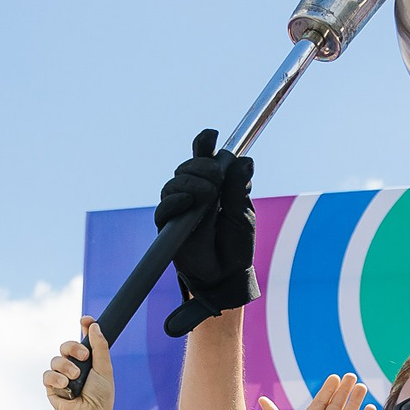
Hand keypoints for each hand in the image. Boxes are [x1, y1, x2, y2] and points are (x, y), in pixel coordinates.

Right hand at [45, 319, 113, 409]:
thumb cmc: (101, 397)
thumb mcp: (104, 369)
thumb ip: (100, 347)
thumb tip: (94, 325)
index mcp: (89, 360)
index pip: (85, 338)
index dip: (85, 326)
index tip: (85, 320)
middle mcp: (75, 366)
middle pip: (66, 345)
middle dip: (73, 348)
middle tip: (83, 357)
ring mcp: (62, 376)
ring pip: (56, 359)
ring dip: (66, 367)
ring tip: (74, 379)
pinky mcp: (51, 387)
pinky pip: (48, 374)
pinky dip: (56, 379)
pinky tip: (65, 386)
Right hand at [156, 129, 256, 337]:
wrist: (225, 275)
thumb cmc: (235, 246)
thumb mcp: (243, 214)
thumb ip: (239, 188)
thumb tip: (245, 160)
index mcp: (213, 186)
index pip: (204, 158)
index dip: (204, 144)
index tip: (211, 135)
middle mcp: (193, 193)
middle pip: (188, 166)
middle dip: (201, 166)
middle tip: (217, 178)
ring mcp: (179, 208)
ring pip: (175, 182)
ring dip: (191, 183)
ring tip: (208, 195)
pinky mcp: (168, 226)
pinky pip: (165, 207)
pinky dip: (175, 201)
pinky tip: (188, 203)